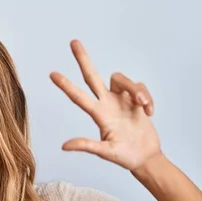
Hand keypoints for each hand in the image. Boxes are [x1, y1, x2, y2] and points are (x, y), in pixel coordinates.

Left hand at [50, 40, 162, 171]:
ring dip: (135, 89)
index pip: (78, 96)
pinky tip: (149, 112)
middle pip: (92, 76)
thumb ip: (86, 146)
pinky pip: (140, 87)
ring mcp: (121, 100)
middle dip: (83, 59)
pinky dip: (146, 98)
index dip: (66, 85)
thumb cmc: (124, 157)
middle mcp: (106, 103)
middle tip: (73, 42)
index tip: (52, 74)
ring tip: (143, 105)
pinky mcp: (136, 99)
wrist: (145, 158)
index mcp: (98, 114)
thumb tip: (64, 146)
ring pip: (121, 78)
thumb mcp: (105, 152)